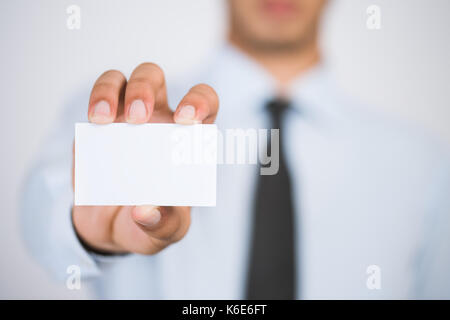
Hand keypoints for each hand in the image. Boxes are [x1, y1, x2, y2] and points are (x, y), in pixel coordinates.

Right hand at [72, 63, 218, 254]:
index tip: (185, 120)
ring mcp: (127, 120)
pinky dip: (96, 103)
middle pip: (156, 79)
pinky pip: (98, 100)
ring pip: (124, 80)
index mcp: (186, 139)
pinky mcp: (99, 128)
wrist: (113, 229)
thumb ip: (164, 224)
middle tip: (138, 118)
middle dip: (146, 88)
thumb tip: (145, 211)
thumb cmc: (151, 223)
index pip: (203, 104)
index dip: (199, 102)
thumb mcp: (165, 232)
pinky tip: (95, 123)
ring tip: (105, 119)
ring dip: (114, 91)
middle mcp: (159, 121)